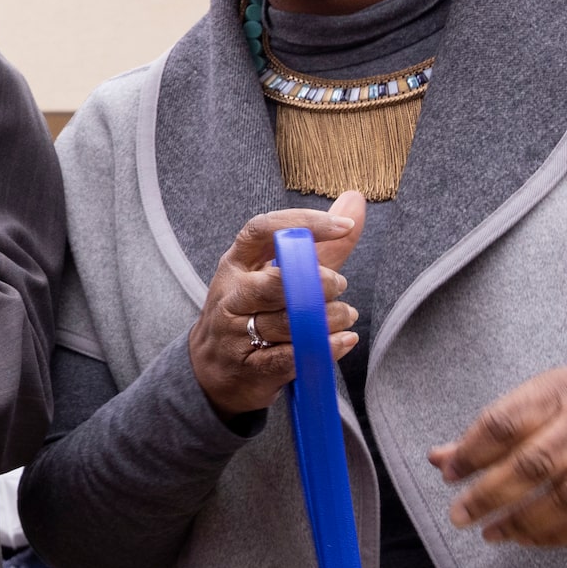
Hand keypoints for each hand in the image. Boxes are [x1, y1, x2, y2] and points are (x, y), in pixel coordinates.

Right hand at [187, 196, 365, 417]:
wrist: (211, 369)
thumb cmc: (252, 314)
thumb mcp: (279, 274)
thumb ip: (321, 244)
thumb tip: (355, 199)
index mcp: (236, 264)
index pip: (263, 231)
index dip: (303, 224)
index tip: (341, 227)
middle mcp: (230, 295)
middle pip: (274, 282)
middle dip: (317, 283)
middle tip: (339, 286)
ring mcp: (234, 333)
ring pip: (286, 322)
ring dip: (327, 319)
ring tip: (346, 317)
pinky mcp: (247, 367)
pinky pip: (288, 357)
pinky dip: (322, 349)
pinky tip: (342, 341)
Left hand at [432, 364, 566, 546]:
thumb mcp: (539, 398)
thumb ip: (489, 431)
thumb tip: (439, 459)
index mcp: (557, 393)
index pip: (504, 424)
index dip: (471, 453)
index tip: (449, 475)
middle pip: (533, 464)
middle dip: (490, 495)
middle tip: (459, 516)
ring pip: (566, 497)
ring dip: (524, 521)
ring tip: (492, 533)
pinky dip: (558, 534)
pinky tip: (529, 538)